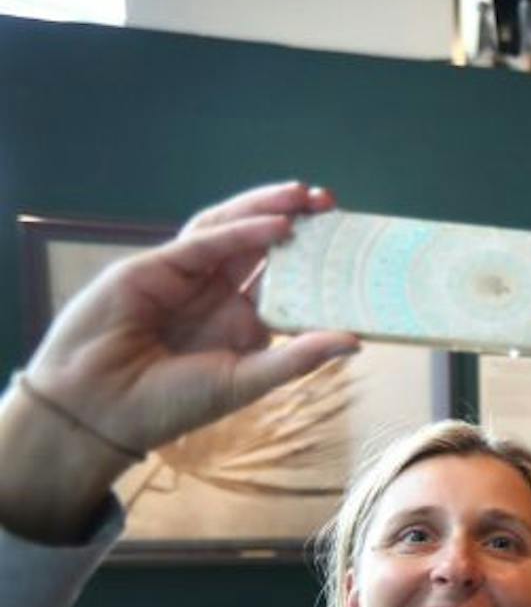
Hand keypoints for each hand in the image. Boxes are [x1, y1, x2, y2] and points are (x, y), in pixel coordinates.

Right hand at [27, 182, 359, 458]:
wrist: (99, 409)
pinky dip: (240, 231)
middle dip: (297, 221)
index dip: (315, 259)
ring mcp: (186, 276)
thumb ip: (298, 358)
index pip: (285, 279)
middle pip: (262, 246)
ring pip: (231, 231)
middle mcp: (216, 293)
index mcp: (240, 321)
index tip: (350, 243)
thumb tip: (356, 340)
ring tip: (306, 197)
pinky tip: (275, 225)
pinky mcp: (155, 266)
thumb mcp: (246, 381)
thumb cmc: (170, 404)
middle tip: (331, 203)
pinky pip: (202, 241)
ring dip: (267, 210)